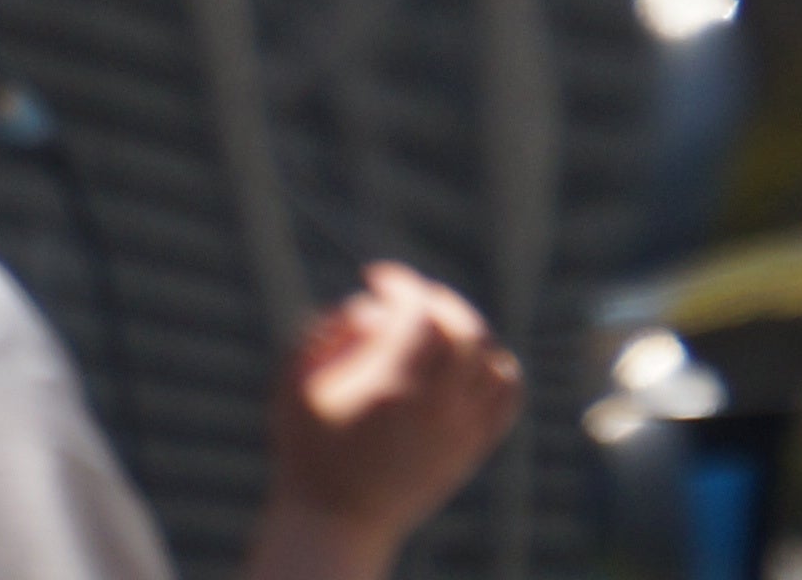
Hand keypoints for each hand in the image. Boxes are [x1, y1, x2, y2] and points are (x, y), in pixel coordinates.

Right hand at [259, 262, 523, 553]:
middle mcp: (435, 408)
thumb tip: (371, 309)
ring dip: (466, 330)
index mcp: (392, 389)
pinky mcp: (471, 450)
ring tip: (433, 331)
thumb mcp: (295, 383)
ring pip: (491, 359)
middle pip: (465, 329)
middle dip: (436, 300)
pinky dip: (496, 366)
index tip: (376, 277)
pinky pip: (506, 395)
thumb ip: (328, 329)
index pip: (420, 313)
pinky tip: (468, 363)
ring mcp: (459, 431)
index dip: (400, 284)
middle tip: (406, 300)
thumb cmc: (306, 451)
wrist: (334, 525)